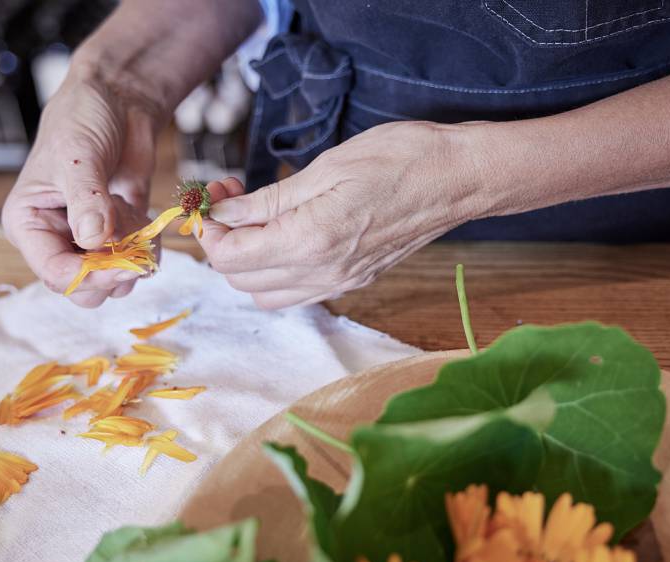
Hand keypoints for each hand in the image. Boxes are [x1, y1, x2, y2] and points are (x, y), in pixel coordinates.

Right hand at [2, 73, 160, 307]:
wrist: (117, 97)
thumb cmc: (82, 117)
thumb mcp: (79, 157)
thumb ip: (87, 201)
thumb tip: (93, 241)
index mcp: (29, 223)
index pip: (54, 273)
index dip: (89, 278)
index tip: (122, 267)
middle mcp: (56, 235)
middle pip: (83, 287)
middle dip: (112, 275)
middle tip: (136, 253)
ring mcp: (88, 237)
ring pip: (111, 279)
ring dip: (134, 261)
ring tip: (137, 224)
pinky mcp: (118, 232)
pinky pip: (135, 261)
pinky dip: (149, 251)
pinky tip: (149, 225)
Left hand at [199, 121, 486, 308]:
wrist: (458, 178)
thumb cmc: (399, 159)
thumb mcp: (325, 167)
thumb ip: (267, 199)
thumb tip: (222, 213)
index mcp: (309, 242)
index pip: (229, 258)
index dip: (210, 229)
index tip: (214, 196)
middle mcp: (322, 274)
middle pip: (241, 281)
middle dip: (224, 242)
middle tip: (231, 198)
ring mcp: (340, 283)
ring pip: (266, 295)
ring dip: (247, 261)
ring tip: (255, 217)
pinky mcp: (354, 281)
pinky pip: (297, 292)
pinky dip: (275, 271)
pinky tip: (284, 233)